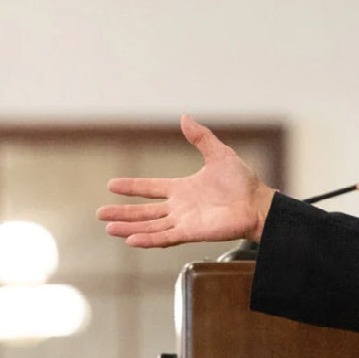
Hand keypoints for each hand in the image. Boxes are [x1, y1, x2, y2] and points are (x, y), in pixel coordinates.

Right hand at [98, 116, 273, 248]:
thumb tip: (184, 117)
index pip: (150, 188)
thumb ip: (200, 137)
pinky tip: (131, 240)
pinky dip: (148, 239)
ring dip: (129, 227)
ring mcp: (183, 221)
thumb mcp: (218, 154)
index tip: (111, 185)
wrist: (258, 204)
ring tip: (109, 229)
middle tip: (100, 214)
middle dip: (122, 213)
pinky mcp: (191, 233)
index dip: (131, 187)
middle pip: (144, 212)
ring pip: (150, 226)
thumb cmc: (242, 182)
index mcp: (182, 189)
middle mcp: (179, 207)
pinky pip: (165, 237)